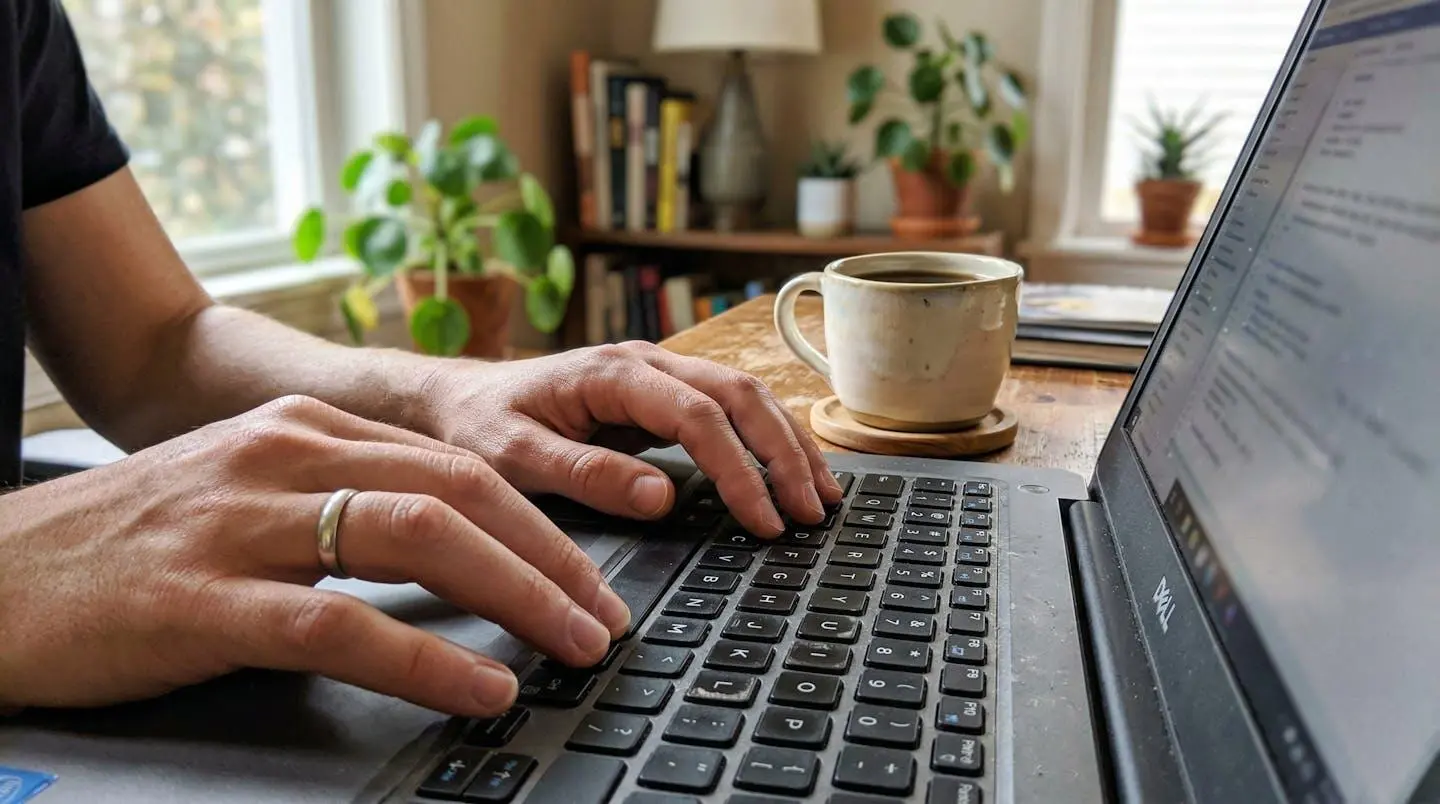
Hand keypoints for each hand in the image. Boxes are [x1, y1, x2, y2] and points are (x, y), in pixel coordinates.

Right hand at [0, 396, 627, 715]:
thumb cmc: (130, 547)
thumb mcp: (247, 496)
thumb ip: (342, 504)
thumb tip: (455, 551)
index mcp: (302, 430)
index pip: (455, 463)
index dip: (541, 522)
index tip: (591, 574)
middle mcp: (282, 456)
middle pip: (458, 489)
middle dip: (553, 556)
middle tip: (608, 614)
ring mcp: (241, 521)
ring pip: (418, 537)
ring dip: (518, 595)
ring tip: (575, 645)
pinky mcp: (202, 598)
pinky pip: (343, 623)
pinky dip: (429, 658)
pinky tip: (481, 687)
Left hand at [419, 342, 843, 536]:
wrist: (460, 400)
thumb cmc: (481, 427)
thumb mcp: (514, 458)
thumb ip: (585, 474)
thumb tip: (660, 496)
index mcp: (612, 372)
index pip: (699, 415)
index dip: (739, 468)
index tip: (762, 519)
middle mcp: (646, 363)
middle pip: (740, 396)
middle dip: (784, 454)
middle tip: (812, 512)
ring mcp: (659, 375)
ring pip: (746, 397)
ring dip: (789, 444)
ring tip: (822, 496)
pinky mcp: (663, 397)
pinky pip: (731, 412)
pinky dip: (769, 441)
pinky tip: (792, 472)